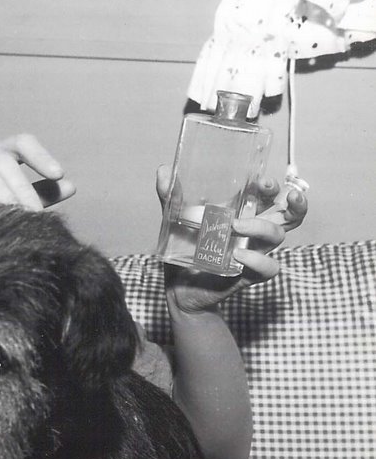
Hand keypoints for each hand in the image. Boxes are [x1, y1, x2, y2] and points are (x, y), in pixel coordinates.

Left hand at [156, 165, 307, 313]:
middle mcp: (252, 232)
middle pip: (288, 215)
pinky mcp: (249, 275)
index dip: (272, 187)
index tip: (261, 182)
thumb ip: (171, 197)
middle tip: (285, 197)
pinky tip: (238, 256)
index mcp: (241, 214)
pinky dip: (257, 260)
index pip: (269, 196)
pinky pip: (268, 267)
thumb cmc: (183, 251)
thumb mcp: (175, 221)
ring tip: (236, 226)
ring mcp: (253, 252)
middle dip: (294, 203)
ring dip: (261, 227)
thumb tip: (163, 170)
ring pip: (278, 236)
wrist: (179, 288)